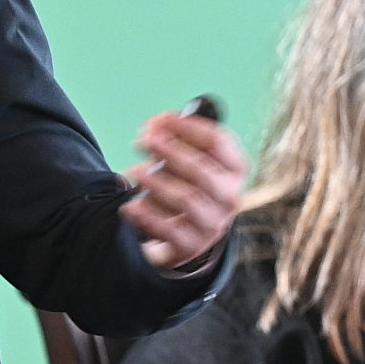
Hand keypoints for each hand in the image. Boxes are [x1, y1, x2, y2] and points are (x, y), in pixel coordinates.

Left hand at [124, 105, 246, 269]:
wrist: (187, 236)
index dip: (189, 127)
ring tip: (134, 172)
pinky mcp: (191, 245)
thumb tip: (156, 124)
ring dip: (157, 182)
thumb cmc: (187, 187)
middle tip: (144, 141)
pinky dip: (147, 215)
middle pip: (202, 170)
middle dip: (171, 152)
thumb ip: (173, 138)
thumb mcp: (187, 161)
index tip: (163, 118)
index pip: (219, 142)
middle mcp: (229, 197)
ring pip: (186, 199)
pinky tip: (130, 206)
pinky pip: (169, 229)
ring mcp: (213, 223)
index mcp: (234, 169)